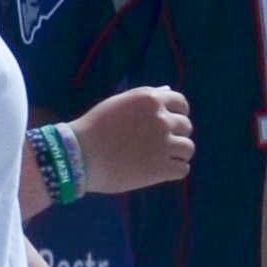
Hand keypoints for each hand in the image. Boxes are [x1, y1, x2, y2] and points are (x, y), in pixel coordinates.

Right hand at [73, 88, 194, 196]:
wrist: (79, 155)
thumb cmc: (94, 128)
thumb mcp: (118, 104)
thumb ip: (144, 101)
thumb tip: (167, 95)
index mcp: (150, 100)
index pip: (181, 104)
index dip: (178, 114)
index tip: (169, 124)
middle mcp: (162, 119)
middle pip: (186, 127)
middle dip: (175, 134)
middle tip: (158, 144)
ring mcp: (164, 145)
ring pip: (188, 149)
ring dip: (177, 153)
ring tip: (160, 159)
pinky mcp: (162, 168)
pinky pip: (182, 169)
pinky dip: (173, 170)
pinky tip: (159, 171)